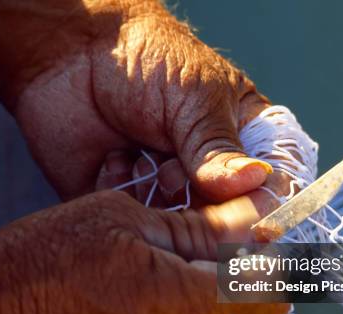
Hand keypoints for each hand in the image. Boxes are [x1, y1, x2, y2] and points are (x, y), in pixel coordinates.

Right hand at [0, 190, 287, 313]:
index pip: (274, 292)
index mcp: (188, 307)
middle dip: (254, 299)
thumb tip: (247, 222)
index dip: (273, 263)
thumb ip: (194, 229)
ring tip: (175, 290)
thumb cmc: (36, 263)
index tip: (257, 243)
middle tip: (219, 266)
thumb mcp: (118, 222)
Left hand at [12, 0, 272, 200]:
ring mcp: (167, 191)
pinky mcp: (126, 203)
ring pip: (179, 229)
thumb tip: (254, 182)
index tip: (247, 215)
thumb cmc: (147, 60)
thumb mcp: (195, 97)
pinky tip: (114, 160)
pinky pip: (134, 225)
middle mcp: (207, 173)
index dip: (261, 205)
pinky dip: (124, 196)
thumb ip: (219, 148)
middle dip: (199, 204)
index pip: (269, 186)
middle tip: (173, 173)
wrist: (73, 54)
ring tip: (141, 156)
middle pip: (224, 219)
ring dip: (159, 198)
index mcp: (241, 140)